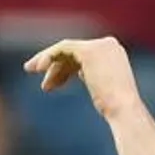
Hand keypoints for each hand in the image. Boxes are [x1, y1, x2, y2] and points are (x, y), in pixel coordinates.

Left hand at [25, 37, 143, 120]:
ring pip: (65, 49)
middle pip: (73, 51)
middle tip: (40, 82)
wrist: (123, 109)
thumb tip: (79, 72)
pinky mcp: (89, 51)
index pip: (83, 55)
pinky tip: (39, 68)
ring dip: (47, 61)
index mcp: (113, 52)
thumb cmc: (115, 108)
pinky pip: (62, 48)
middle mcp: (108, 45)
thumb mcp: (102, 88)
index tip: (50, 84)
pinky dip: (49, 56)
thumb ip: (92, 75)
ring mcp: (99, 46)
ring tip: (31, 71)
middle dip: (54, 65)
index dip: (65, 68)